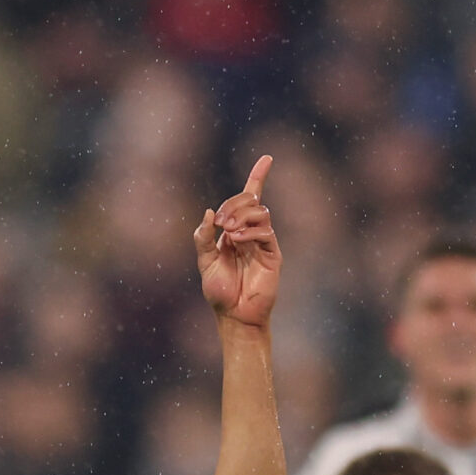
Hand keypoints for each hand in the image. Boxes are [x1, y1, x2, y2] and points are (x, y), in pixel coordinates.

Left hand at [193, 154, 278, 326]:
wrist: (235, 316)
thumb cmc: (220, 292)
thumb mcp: (204, 262)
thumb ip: (202, 238)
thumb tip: (208, 213)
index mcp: (235, 230)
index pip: (249, 199)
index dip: (259, 177)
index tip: (268, 159)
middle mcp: (251, 232)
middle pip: (250, 200)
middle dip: (234, 204)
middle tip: (220, 224)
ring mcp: (263, 242)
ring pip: (260, 212)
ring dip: (241, 216)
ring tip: (229, 234)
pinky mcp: (273, 254)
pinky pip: (265, 231)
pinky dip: (249, 231)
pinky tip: (237, 241)